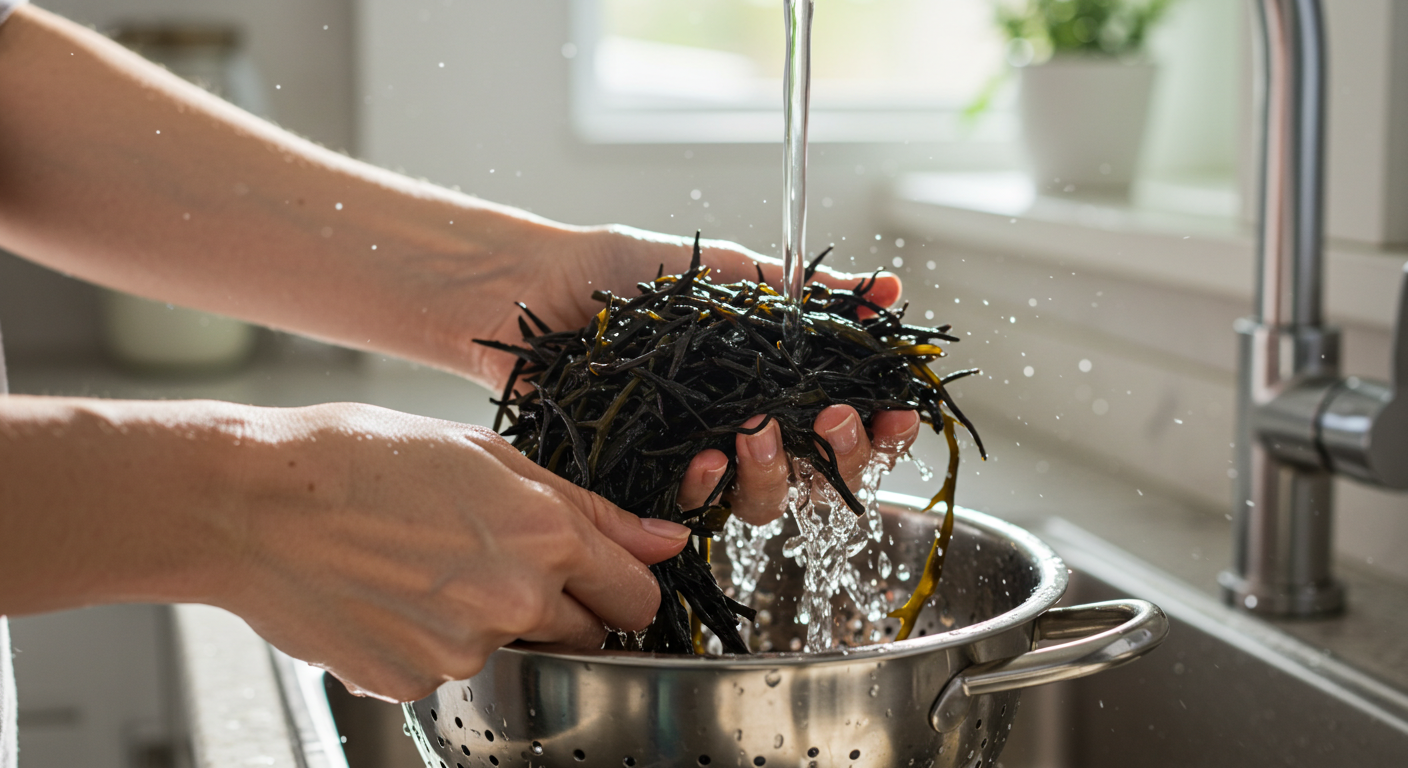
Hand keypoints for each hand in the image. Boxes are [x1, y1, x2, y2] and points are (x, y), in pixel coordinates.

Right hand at [221, 402, 690, 701]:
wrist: (249, 504)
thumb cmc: (358, 458)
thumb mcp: (485, 454)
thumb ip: (586, 508)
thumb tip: (660, 539)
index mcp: (544, 536)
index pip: (636, 595)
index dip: (625, 585)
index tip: (608, 579)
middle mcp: (515, 601)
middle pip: (587, 634)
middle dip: (566, 608)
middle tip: (505, 563)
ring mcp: (462, 651)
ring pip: (516, 651)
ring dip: (494, 622)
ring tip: (428, 569)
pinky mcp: (412, 685)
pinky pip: (451, 671)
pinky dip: (435, 642)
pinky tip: (394, 597)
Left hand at [440, 224, 914, 526]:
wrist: (537, 288)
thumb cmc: (628, 276)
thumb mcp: (731, 274)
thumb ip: (809, 293)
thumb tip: (889, 290)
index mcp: (775, 384)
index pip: (848, 422)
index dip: (883, 427)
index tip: (897, 410)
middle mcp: (745, 429)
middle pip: (822, 475)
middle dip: (845, 455)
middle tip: (834, 418)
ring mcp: (699, 459)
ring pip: (766, 503)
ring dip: (778, 473)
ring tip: (757, 429)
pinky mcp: (649, 484)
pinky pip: (695, 509)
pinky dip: (708, 486)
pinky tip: (703, 455)